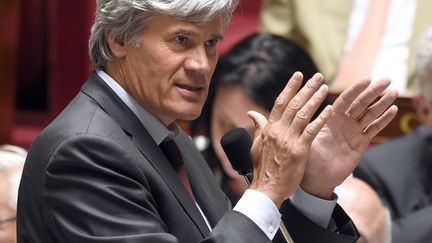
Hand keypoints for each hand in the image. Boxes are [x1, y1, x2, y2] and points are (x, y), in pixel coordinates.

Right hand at [247, 72, 332, 207]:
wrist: (266, 188)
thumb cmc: (263, 168)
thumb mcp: (256, 144)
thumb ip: (258, 127)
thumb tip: (252, 113)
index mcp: (268, 128)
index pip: (280, 102)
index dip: (290, 88)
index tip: (298, 75)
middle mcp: (278, 131)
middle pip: (294, 104)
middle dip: (306, 88)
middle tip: (317, 76)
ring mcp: (289, 140)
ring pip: (303, 114)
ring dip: (315, 99)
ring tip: (325, 87)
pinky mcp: (299, 151)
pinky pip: (311, 131)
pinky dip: (321, 119)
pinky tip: (329, 110)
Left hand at [300, 77, 397, 198]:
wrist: (317, 179)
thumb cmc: (308, 158)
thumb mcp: (306, 138)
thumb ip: (309, 123)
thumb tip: (302, 106)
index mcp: (330, 119)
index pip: (345, 100)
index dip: (355, 90)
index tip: (366, 79)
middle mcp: (343, 123)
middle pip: (360, 104)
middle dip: (373, 92)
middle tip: (387, 80)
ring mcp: (353, 132)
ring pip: (370, 114)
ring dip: (382, 103)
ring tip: (395, 91)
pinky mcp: (361, 144)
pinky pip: (373, 129)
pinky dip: (384, 120)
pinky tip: (393, 110)